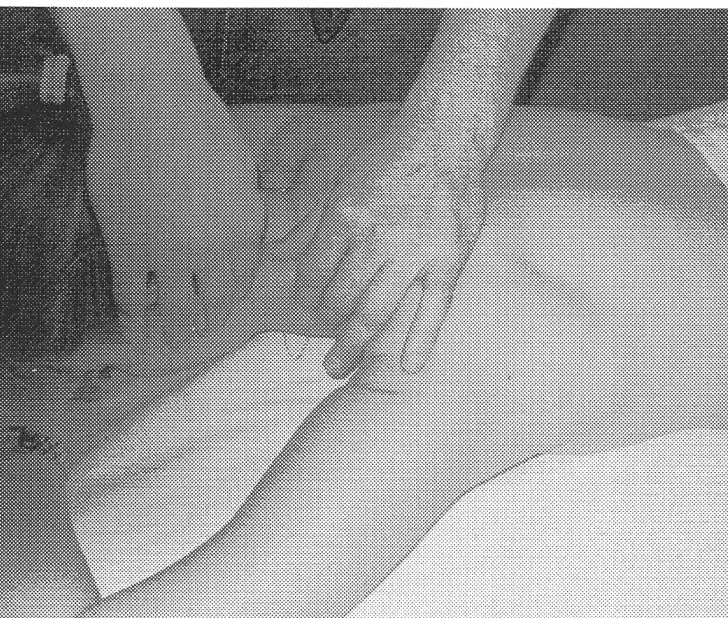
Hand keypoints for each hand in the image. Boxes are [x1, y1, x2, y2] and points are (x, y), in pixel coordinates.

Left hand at [290, 121, 476, 378]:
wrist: (445, 140)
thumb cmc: (389, 158)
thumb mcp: (340, 180)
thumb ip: (312, 222)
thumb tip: (279, 253)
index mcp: (345, 217)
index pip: (314, 271)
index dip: (305, 293)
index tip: (305, 304)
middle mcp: (375, 240)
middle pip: (340, 296)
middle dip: (325, 322)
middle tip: (321, 337)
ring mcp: (413, 255)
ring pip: (376, 310)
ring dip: (352, 343)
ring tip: (336, 367)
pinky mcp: (447, 263)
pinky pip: (433, 309)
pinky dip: (421, 340)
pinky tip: (409, 366)